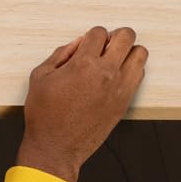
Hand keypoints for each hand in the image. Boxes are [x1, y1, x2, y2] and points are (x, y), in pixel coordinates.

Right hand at [17, 26, 147, 181]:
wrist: (55, 150)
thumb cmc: (45, 116)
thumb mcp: (40, 76)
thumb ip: (61, 53)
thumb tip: (79, 43)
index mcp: (83, 64)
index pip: (100, 32)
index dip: (92, 36)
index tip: (88, 45)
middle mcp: (105, 73)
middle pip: (126, 36)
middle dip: (115, 37)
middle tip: (105, 47)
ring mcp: (118, 88)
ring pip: (140, 54)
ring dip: (128, 52)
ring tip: (114, 60)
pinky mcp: (125, 102)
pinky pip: (140, 75)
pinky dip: (132, 70)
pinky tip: (117, 76)